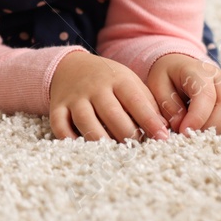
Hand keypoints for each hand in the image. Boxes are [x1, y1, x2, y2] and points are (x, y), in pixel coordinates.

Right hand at [47, 51, 170, 142]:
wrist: (71, 66)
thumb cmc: (109, 81)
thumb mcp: (130, 82)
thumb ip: (146, 103)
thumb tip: (163, 128)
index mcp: (117, 79)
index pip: (135, 101)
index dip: (150, 121)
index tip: (162, 138)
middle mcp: (94, 87)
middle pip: (111, 113)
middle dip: (127, 134)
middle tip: (137, 148)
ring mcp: (74, 97)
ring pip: (85, 120)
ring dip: (101, 139)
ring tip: (114, 154)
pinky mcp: (57, 107)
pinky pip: (59, 125)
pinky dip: (68, 139)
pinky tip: (82, 149)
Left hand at [146, 53, 220, 134]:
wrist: (182, 67)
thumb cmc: (169, 78)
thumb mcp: (157, 84)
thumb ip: (167, 104)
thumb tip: (180, 124)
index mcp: (200, 70)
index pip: (206, 95)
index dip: (197, 117)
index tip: (184, 132)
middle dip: (210, 127)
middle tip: (192, 136)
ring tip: (201, 134)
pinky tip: (215, 133)